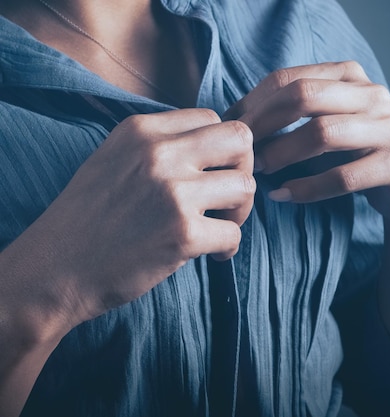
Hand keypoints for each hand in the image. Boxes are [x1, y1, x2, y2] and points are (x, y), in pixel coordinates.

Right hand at [25, 108, 254, 324]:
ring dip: (240, 211)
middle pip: (240, 140)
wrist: (56, 269)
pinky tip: (211, 255)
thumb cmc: (89, 218)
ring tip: (219, 227)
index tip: (214, 174)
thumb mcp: (115, 159)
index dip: (223, 148)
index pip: (213, 118)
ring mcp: (173, 193)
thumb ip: (160, 145)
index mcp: (143, 130)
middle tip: (229, 198)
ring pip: (246, 186)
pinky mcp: (182, 233)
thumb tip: (212, 147)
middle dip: (244, 169)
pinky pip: (234, 234)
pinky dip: (228, 247)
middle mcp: (159, 154)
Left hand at [224, 61, 389, 221]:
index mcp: (349, 75)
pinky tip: (283, 195)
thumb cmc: (354, 152)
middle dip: (264, 123)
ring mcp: (387, 127)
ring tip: (260, 171)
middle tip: (242, 150)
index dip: (253, 104)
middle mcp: (372, 94)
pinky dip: (307, 188)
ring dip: (283, 153)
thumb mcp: (325, 122)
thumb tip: (230, 118)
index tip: (230, 130)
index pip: (289, 78)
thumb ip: (289, 113)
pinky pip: (342, 177)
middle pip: (304, 96)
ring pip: (323, 133)